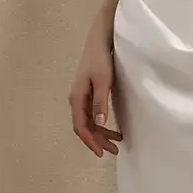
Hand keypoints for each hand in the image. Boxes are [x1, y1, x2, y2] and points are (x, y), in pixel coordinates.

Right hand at [70, 24, 123, 156]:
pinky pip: (92, 115)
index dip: (90, 141)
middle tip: (113, 151)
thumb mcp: (103, 81)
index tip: (101, 153)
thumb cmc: (100, 59)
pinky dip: (101, 124)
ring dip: (101, 134)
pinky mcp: (88, 93)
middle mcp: (76, 100)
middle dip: (98, 141)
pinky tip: (112, 129)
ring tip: (116, 144)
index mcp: (77, 98)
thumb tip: (100, 123)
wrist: (98, 40)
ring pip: (89, 122)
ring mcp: (81, 97)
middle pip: (85, 127)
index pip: (81, 126)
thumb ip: (100, 102)